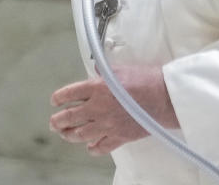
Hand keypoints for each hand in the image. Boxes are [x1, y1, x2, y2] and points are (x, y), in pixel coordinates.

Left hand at [49, 65, 177, 155]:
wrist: (164, 98)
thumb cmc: (146, 80)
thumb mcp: (119, 69)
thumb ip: (103, 73)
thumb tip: (96, 72)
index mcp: (97, 88)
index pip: (69, 94)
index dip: (59, 98)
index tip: (55, 101)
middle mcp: (98, 108)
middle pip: (70, 117)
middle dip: (58, 121)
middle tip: (53, 122)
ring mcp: (108, 124)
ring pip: (81, 134)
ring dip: (70, 134)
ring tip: (65, 134)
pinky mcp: (119, 137)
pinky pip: (102, 147)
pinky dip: (93, 148)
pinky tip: (90, 147)